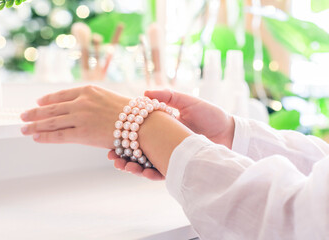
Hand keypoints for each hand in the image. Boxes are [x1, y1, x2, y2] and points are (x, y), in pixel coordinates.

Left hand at [20, 85, 129, 147]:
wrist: (142, 123)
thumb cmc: (130, 112)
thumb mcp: (109, 98)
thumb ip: (93, 101)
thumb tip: (81, 108)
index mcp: (88, 90)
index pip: (61, 95)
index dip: (47, 100)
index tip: (39, 102)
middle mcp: (82, 102)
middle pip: (52, 108)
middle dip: (35, 113)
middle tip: (24, 117)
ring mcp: (80, 117)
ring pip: (51, 121)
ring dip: (35, 126)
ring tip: (24, 128)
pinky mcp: (82, 133)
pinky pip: (58, 135)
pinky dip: (45, 137)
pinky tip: (36, 138)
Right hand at [108, 89, 234, 179]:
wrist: (229, 131)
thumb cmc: (209, 114)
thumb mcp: (187, 101)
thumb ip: (167, 97)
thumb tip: (143, 93)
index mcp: (161, 129)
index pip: (137, 135)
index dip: (123, 138)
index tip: (110, 139)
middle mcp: (162, 143)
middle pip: (137, 152)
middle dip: (122, 157)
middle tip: (112, 158)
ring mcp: (169, 155)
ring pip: (146, 165)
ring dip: (133, 167)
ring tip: (124, 166)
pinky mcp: (178, 166)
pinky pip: (162, 173)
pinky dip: (151, 174)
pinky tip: (142, 172)